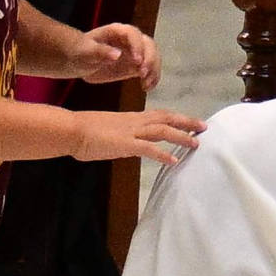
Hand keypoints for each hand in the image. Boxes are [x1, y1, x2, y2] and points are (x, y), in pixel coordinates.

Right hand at [67, 108, 205, 166]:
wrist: (70, 129)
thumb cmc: (83, 130)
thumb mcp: (107, 130)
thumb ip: (120, 135)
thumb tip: (125, 143)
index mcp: (130, 118)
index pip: (159, 115)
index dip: (176, 117)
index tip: (190, 121)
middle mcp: (134, 121)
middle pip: (166, 118)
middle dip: (186, 122)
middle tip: (204, 127)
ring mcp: (131, 132)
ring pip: (162, 131)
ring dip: (181, 136)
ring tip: (196, 143)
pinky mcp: (125, 144)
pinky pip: (148, 148)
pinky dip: (163, 154)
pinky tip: (174, 160)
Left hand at [70, 23, 160, 88]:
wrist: (79, 60)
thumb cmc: (81, 52)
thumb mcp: (87, 52)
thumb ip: (100, 52)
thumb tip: (117, 55)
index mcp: (117, 31)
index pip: (133, 34)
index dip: (138, 46)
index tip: (137, 61)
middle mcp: (130, 39)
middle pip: (148, 44)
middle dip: (149, 58)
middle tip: (143, 74)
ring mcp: (135, 52)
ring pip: (152, 56)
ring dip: (153, 70)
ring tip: (146, 84)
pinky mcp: (136, 65)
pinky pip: (149, 69)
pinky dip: (152, 78)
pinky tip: (147, 88)